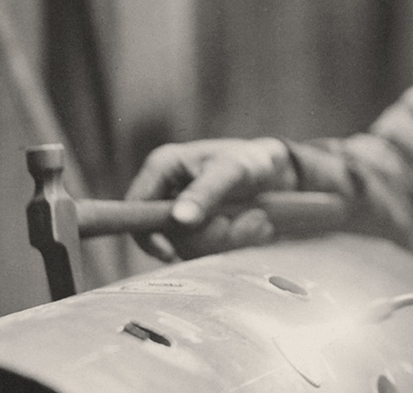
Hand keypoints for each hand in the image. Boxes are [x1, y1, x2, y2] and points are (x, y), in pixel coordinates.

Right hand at [124, 137, 297, 260]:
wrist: (276, 171)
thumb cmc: (251, 160)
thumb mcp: (232, 170)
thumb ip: (206, 192)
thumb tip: (179, 219)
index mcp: (162, 168)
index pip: (136, 209)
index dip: (147, 235)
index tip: (171, 253)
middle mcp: (166, 192)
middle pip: (167, 236)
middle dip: (211, 236)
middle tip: (250, 220)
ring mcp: (182, 213)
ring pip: (190, 248)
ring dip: (230, 241)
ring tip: (258, 220)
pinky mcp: (199, 229)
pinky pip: (207, 252)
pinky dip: (235, 244)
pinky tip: (256, 227)